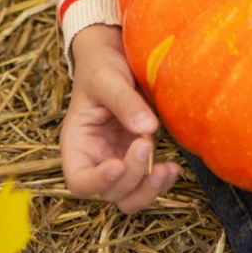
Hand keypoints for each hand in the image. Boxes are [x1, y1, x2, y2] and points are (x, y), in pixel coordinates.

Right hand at [60, 25, 181, 212]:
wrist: (117, 55)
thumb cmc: (101, 65)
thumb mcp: (107, 78)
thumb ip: (123, 101)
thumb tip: (147, 127)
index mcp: (77, 144)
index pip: (79, 181)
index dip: (96, 182)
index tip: (117, 165)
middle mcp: (96, 159)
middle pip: (110, 192)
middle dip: (131, 177)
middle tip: (145, 143)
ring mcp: (118, 160)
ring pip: (130, 197)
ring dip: (148, 190)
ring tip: (167, 169)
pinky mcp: (139, 157)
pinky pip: (148, 183)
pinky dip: (161, 181)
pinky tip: (173, 167)